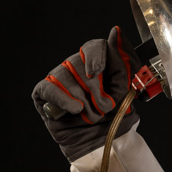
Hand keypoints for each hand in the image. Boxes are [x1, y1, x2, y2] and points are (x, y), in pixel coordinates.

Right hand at [33, 25, 140, 160]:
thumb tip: (115, 31)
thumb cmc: (115, 112)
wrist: (103, 139)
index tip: (98, 71)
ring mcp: (58, 77)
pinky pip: (50, 88)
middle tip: (103, 106)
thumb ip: (124, 58)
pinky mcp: (44, 92)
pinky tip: (76, 109)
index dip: (95, 56)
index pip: (93, 46)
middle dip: (94, 88)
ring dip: (83, 100)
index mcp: (96, 60)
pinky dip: (64, 99)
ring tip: (91, 113)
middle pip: (78, 62)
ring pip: (65, 77)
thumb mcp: (127, 86)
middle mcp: (75, 65)